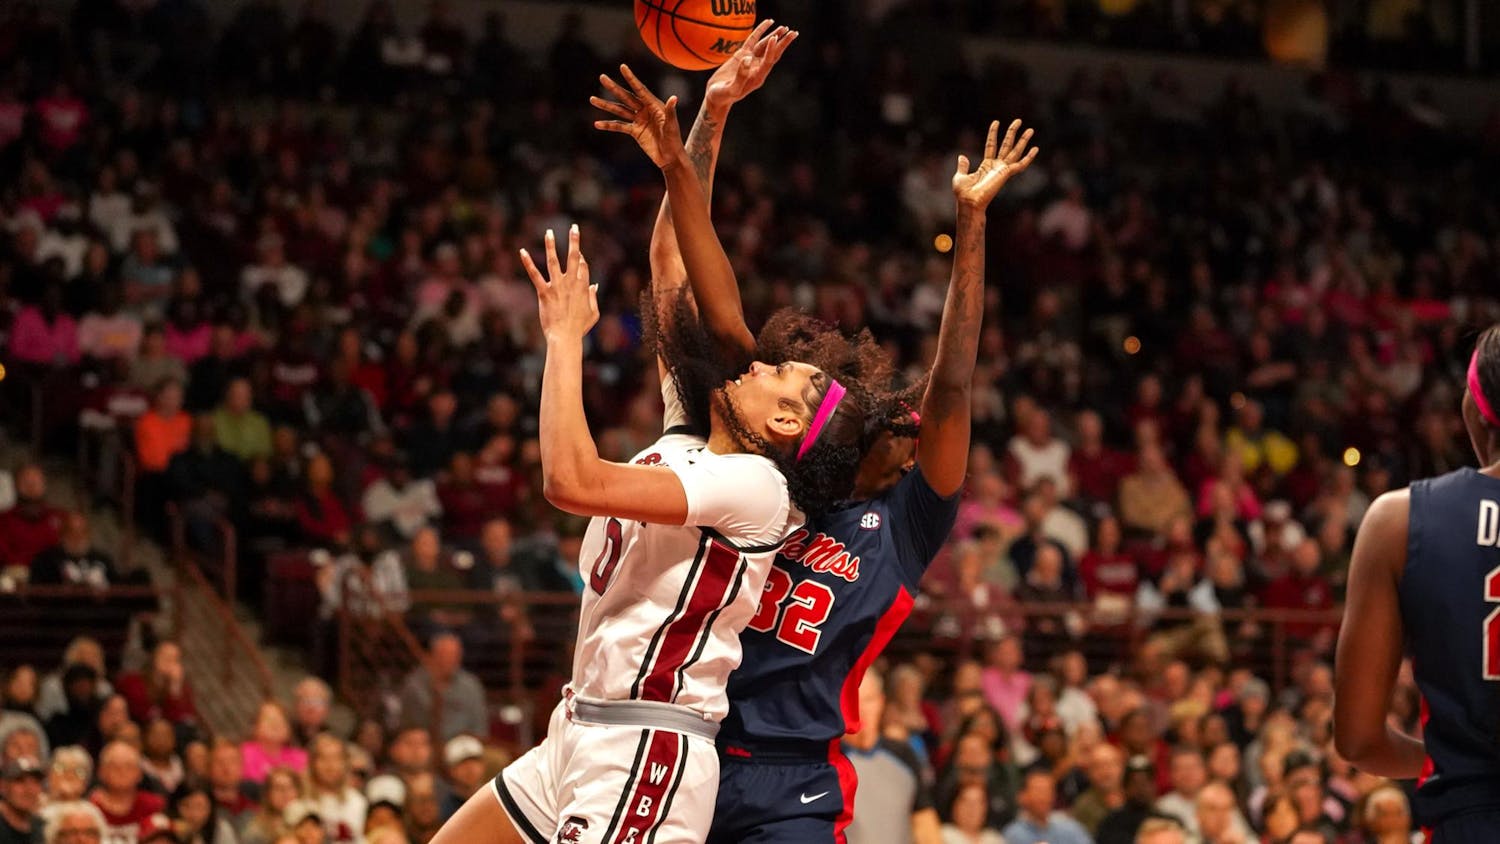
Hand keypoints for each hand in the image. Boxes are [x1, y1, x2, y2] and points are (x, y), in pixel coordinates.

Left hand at [522, 225, 598, 340]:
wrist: (565, 337)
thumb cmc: (579, 328)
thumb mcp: (593, 314)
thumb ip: (594, 298)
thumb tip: (594, 286)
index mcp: (583, 288)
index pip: (583, 266)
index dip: (581, 259)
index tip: (579, 254)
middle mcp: (571, 283)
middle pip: (574, 258)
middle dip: (575, 241)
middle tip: (574, 227)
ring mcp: (557, 287)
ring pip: (554, 261)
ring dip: (552, 245)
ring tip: (549, 232)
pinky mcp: (544, 292)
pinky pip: (535, 275)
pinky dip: (528, 263)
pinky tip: (522, 251)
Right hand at [592, 65, 685, 168]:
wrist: (670, 157)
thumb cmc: (674, 140)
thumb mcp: (672, 126)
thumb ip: (671, 112)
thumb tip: (674, 98)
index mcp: (654, 105)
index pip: (640, 89)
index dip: (631, 78)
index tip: (622, 67)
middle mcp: (645, 110)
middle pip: (626, 96)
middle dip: (614, 88)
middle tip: (602, 77)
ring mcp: (638, 120)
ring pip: (619, 110)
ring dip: (606, 105)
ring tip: (592, 99)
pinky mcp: (634, 131)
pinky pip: (619, 126)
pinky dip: (608, 125)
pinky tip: (597, 124)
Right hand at [704, 20, 797, 110]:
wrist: (716, 96)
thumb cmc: (723, 96)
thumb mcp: (731, 90)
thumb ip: (740, 76)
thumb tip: (747, 58)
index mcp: (757, 78)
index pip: (767, 61)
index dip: (771, 50)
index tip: (774, 38)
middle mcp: (757, 69)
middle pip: (773, 53)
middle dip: (783, 43)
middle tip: (793, 33)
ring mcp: (751, 61)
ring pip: (764, 46)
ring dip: (774, 36)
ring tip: (784, 28)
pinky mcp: (743, 55)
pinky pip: (753, 41)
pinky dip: (760, 32)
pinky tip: (767, 23)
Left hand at [953, 119, 1038, 210]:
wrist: (968, 202)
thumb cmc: (963, 193)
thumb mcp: (960, 176)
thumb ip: (963, 166)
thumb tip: (961, 156)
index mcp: (986, 166)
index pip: (991, 145)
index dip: (993, 134)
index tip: (996, 122)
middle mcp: (997, 167)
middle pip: (1006, 145)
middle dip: (1012, 133)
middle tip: (1018, 121)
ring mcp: (1002, 170)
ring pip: (1015, 151)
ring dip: (1023, 140)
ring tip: (1030, 129)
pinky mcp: (1006, 174)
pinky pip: (1020, 165)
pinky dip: (1028, 157)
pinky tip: (1035, 149)